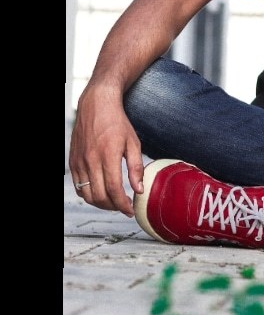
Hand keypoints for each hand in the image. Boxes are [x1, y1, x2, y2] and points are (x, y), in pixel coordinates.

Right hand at [68, 84, 145, 216]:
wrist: (96, 104)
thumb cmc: (117, 122)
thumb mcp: (133, 142)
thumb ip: (136, 168)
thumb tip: (139, 189)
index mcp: (108, 155)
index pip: (114, 189)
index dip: (122, 205)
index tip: (130, 210)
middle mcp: (90, 160)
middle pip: (99, 196)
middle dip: (113, 207)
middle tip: (123, 207)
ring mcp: (79, 161)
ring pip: (86, 194)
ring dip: (100, 203)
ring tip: (112, 201)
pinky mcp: (72, 161)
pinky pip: (77, 185)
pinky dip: (88, 194)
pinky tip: (99, 191)